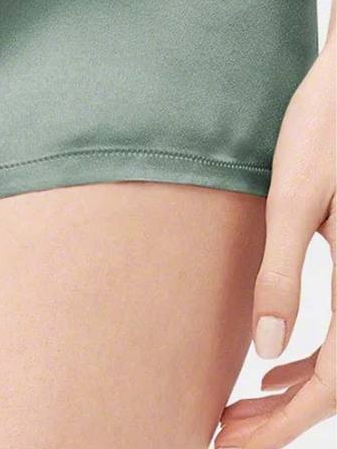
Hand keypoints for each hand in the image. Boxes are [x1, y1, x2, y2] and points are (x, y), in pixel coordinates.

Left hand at [216, 36, 335, 447]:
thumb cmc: (324, 131)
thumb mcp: (295, 200)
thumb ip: (281, 274)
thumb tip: (268, 352)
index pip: (331, 387)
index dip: (280, 425)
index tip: (229, 444)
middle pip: (336, 386)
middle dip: (279, 419)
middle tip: (223, 435)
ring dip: (291, 395)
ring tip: (237, 410)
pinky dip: (309, 361)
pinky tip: (272, 364)